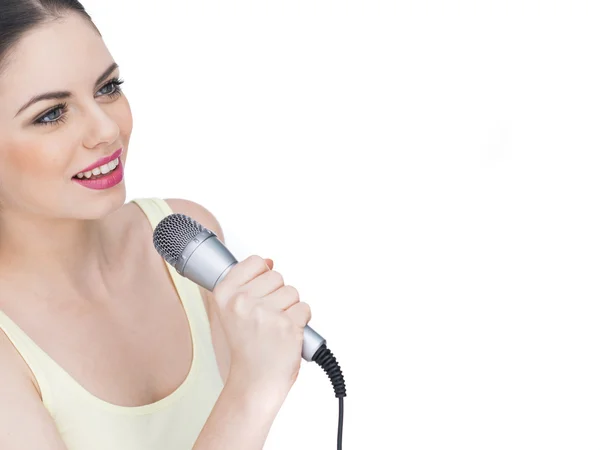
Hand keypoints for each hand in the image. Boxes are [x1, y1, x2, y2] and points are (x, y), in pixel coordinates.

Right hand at [210, 255, 310, 393]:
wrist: (254, 381)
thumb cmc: (246, 348)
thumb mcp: (231, 312)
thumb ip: (247, 283)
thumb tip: (269, 262)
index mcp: (225, 294)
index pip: (255, 262)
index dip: (262, 277)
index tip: (258, 295)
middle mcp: (242, 302)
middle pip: (277, 276)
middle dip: (278, 295)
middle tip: (266, 319)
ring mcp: (265, 313)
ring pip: (293, 292)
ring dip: (290, 309)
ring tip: (275, 327)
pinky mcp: (287, 325)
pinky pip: (305, 308)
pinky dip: (301, 321)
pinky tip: (286, 334)